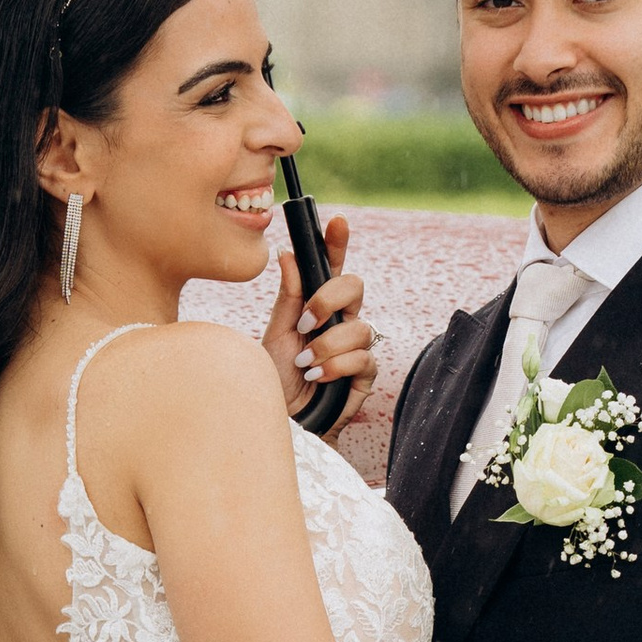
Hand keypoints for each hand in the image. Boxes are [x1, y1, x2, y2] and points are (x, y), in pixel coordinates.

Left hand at [264, 211, 372, 424]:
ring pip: (359, 326)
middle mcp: (340, 320)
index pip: (330, 267)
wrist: (284, 420)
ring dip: (327, 344)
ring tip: (304, 363)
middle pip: (355, 286)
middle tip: (306, 320)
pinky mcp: (365, 373)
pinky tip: (318, 376)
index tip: (336, 221)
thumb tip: (288, 253)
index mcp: (318, 305)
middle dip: (330, 298)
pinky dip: (336, 366)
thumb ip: (288, 296)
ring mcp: (355, 345)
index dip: (337, 243)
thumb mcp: (276, 333)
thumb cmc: (276, 378)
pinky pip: (362, 357)